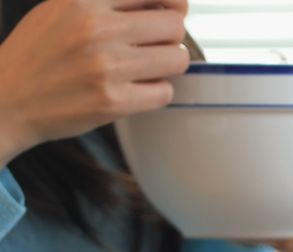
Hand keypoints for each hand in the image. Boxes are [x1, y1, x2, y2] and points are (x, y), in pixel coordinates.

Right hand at [0, 0, 189, 165]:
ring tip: (145, 69)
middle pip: (174, 26)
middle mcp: (95, 29)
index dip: (172, 4)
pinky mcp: (113, 101)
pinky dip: (155, 93)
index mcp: (83, 0)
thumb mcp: (61, 8)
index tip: (174, 12)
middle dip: (170, 38)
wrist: (6, 99)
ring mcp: (105, 66)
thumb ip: (108, 2)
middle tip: (153, 47)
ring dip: (166, 66)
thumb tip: (168, 4)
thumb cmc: (39, 54)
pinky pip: (164, 92)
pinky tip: (134, 90)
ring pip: (177, 60)